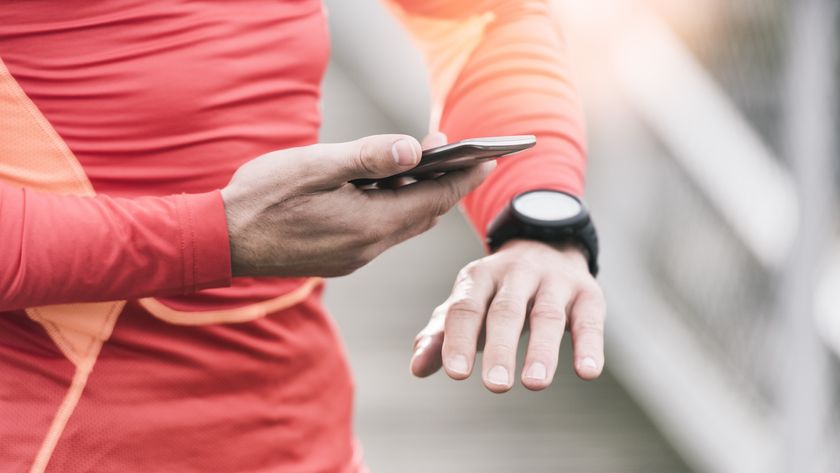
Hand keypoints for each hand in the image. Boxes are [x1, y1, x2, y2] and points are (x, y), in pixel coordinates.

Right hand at [221, 134, 494, 276]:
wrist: (221, 240)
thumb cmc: (262, 197)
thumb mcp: (316, 166)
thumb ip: (367, 157)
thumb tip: (414, 150)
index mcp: (369, 224)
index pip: (433, 199)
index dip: (463, 177)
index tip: (489, 158)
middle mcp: (368, 247)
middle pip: (424, 214)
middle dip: (445, 184)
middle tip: (461, 154)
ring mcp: (354, 257)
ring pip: (403, 224)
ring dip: (417, 196)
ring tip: (422, 162)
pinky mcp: (340, 258)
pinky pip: (381, 232)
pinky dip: (393, 209)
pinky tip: (383, 188)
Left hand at [410, 239, 605, 392]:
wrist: (548, 244)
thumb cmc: (497, 292)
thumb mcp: (468, 305)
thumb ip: (442, 335)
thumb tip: (417, 368)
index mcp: (479, 277)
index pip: (466, 308)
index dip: (459, 339)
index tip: (456, 374)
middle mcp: (516, 274)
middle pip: (506, 312)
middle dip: (500, 348)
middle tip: (495, 386)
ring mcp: (553, 281)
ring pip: (547, 315)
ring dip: (542, 350)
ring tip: (534, 384)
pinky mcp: (587, 292)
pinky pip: (589, 320)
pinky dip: (589, 346)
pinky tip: (587, 372)